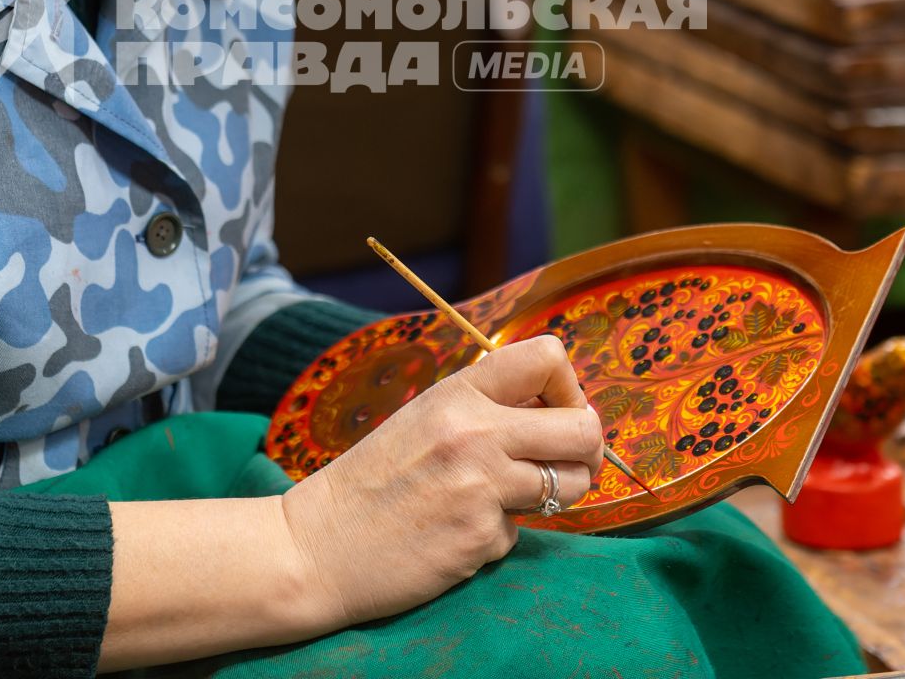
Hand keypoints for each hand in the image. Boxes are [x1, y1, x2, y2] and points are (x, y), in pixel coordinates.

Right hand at [275, 335, 603, 631]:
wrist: (316, 546)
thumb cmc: (371, 482)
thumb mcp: (423, 419)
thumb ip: (483, 409)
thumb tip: (556, 412)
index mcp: (457, 394)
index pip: (548, 357)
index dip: (568, 387)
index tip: (553, 412)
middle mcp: (476, 433)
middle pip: (584, 428)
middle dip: (587, 450)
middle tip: (566, 464)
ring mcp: (482, 488)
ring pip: (570, 485)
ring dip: (555, 495)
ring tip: (512, 499)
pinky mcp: (481, 540)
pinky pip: (521, 533)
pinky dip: (498, 535)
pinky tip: (457, 533)